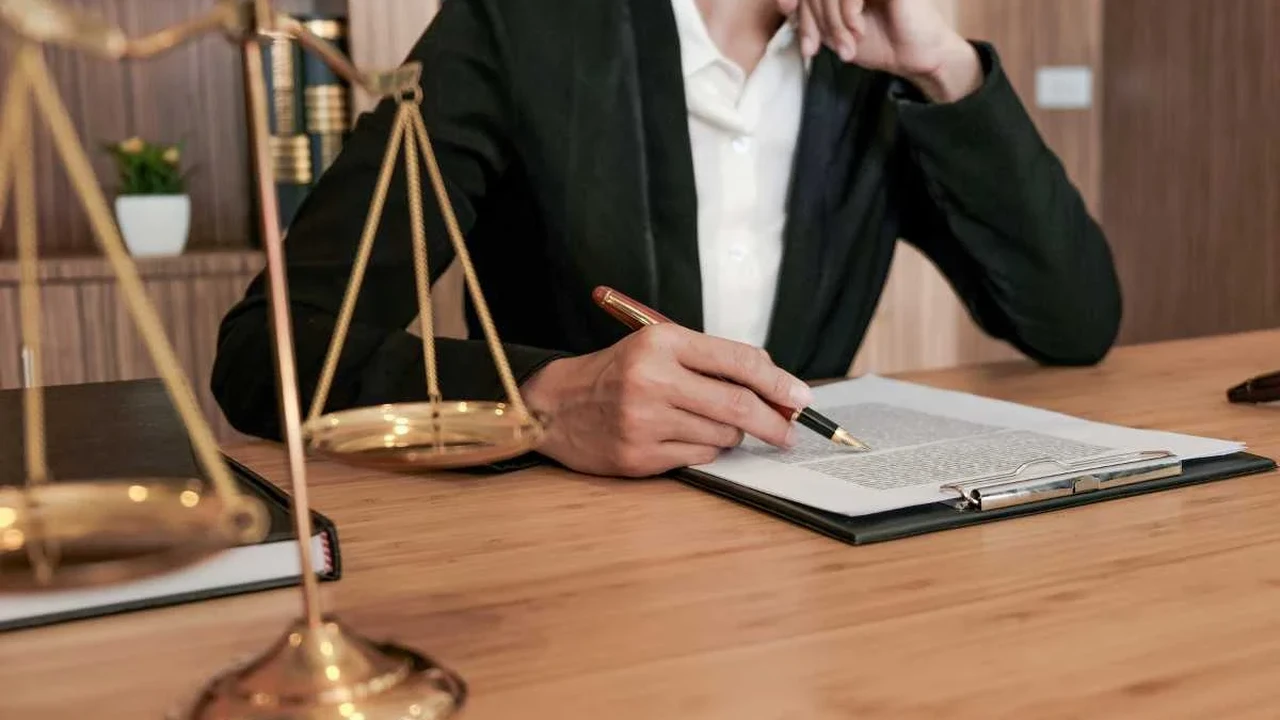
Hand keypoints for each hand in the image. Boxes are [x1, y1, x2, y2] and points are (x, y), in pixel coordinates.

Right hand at [520, 325, 813, 477]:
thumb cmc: (617, 374)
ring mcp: (645, 420)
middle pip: (739, 405)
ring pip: (722, 436)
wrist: (555, 405)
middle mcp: (653, 379)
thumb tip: (776, 387)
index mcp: (662, 343)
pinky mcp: (639, 455)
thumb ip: (712, 361)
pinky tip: (684, 438)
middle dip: (773, 422)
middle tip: (788, 432)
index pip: (739, 361)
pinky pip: (699, 458)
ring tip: (709, 424)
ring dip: (731, 435)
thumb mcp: (658, 349)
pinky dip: (705, 450)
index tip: (801, 399)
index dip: (779, 382)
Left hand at [778, 0, 982, 102]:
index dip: (800, 10)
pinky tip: (858, 30)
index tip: (799, 34)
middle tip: (818, 49)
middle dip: (812, 21)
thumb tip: (785, 4)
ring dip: (832, 22)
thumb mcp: (833, 33)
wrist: (916, 57)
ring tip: (844, 46)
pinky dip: (848, 13)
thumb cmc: (879, 43)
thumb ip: (811, 18)